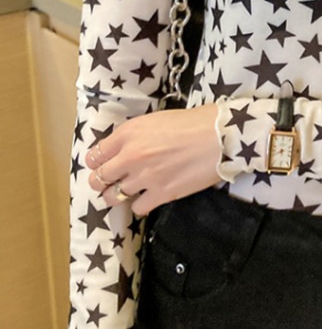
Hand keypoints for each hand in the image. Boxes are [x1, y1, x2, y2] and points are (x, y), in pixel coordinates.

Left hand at [86, 104, 221, 214]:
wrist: (219, 136)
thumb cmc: (193, 122)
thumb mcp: (156, 120)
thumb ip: (135, 135)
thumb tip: (123, 149)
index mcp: (129, 133)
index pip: (95, 155)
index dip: (96, 163)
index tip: (101, 166)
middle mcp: (131, 156)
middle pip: (99, 179)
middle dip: (101, 182)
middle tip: (110, 182)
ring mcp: (144, 177)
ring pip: (113, 196)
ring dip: (117, 195)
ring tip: (128, 191)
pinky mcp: (161, 194)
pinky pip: (137, 208)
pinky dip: (140, 204)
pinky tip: (149, 197)